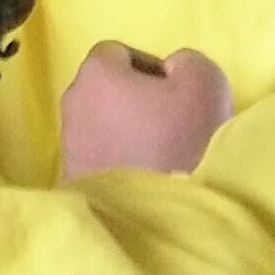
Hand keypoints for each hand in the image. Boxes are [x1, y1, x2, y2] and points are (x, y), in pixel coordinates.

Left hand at [57, 41, 231, 177]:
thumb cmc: (178, 142)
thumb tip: (173, 70)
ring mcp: (69, 143)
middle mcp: (73, 101)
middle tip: (175, 129)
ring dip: (132, 136)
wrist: (153, 221)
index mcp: (96, 72)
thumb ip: (188, 63)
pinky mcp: (72, 180)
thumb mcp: (205, 85)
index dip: (153, 70)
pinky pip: (103, 159)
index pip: (120, 53)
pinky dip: (123, 164)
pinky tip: (148, 182)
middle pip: (111, 91)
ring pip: (106, 127)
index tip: (178, 97)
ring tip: (164, 159)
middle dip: (141, 104)